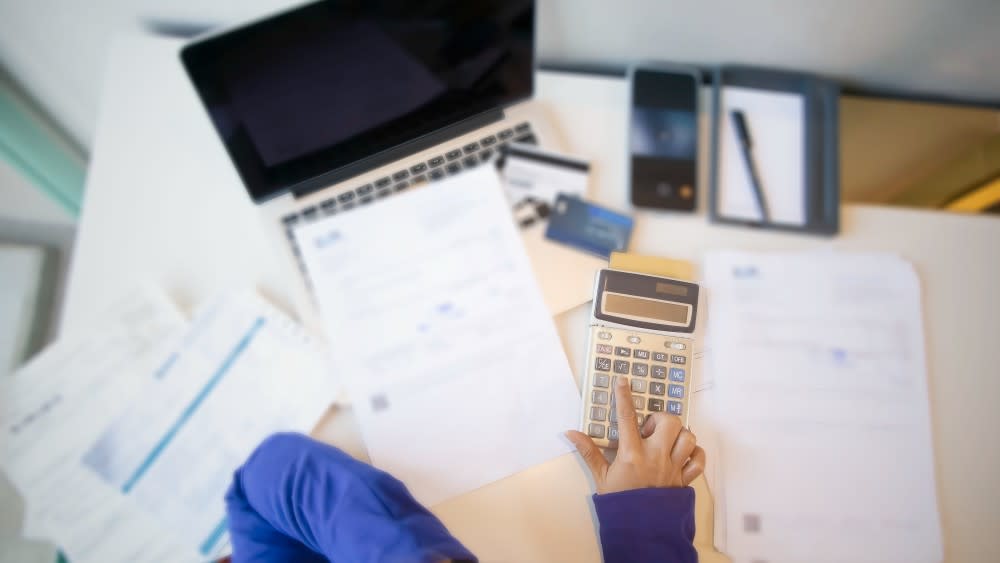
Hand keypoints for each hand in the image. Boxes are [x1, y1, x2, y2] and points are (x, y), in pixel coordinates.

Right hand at [567, 377, 705, 493]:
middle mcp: (655, 457)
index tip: (623, 381)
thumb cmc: (620, 501)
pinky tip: (684, 454)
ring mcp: (673, 468)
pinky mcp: (684, 479)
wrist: (639, 529)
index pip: (627, 418)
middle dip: (661, 420)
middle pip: (669, 423)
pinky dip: (695, 453)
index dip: (624, 397)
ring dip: (679, 435)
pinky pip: (699, 460)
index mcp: (632, 454)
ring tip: (666, 441)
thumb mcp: (601, 477)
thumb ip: (588, 452)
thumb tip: (571, 433)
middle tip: (649, 430)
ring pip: (688, 438)